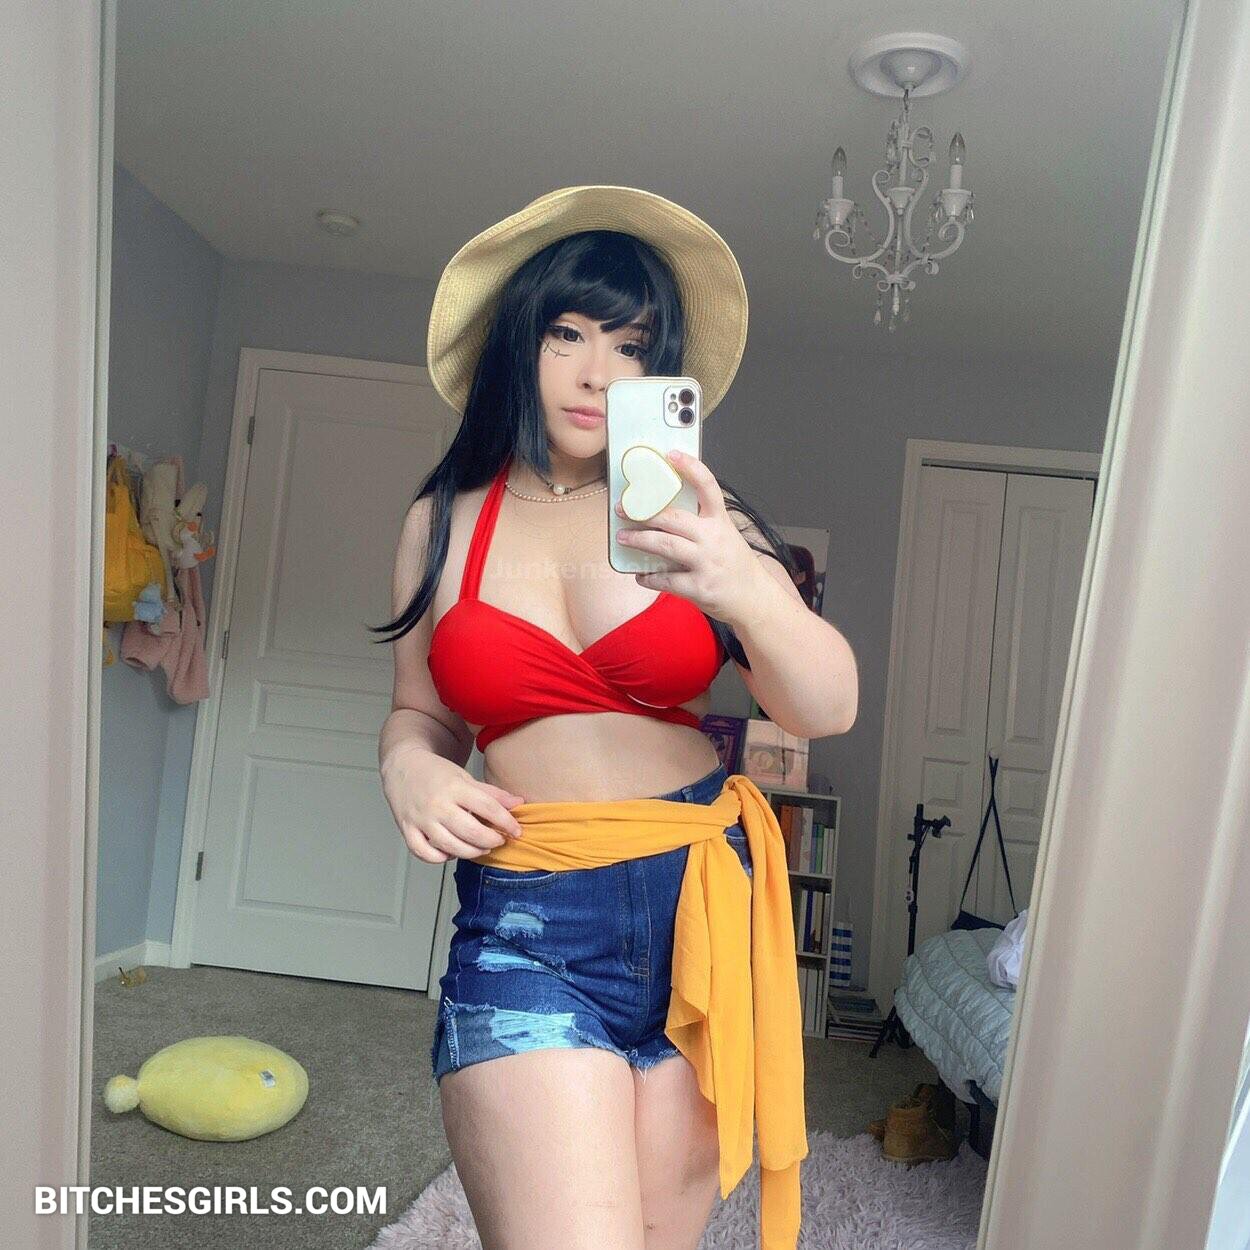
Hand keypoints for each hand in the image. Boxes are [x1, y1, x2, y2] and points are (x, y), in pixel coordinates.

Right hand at [380, 743, 525, 864]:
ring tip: (481, 848)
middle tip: (499, 840)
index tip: (516, 830)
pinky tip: (451, 852)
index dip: (506, 822)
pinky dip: (439, 858)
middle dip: (491, 840)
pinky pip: (424, 853)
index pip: (488, 808)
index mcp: (455, 787)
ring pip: (450, 846)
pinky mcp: (407, 830)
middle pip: (471, 831)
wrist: (402, 766)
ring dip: (471, 852)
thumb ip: (492, 793)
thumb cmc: (436, 773)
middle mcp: (437, 805)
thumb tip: (518, 803)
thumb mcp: (465, 777)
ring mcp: (421, 819)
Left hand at [613, 449, 767, 625]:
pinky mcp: (699, 587)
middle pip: (674, 518)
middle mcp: (714, 539)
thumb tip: (665, 511)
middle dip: (644, 512)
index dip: (690, 468)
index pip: (708, 487)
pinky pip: (666, 580)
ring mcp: (706, 563)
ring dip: (640, 540)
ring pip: (666, 546)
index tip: (671, 455)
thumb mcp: (726, 535)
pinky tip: (641, 575)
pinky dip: (649, 578)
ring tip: (622, 537)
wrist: (754, 599)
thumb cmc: (736, 565)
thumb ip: (702, 523)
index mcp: (720, 521)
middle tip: (623, 509)